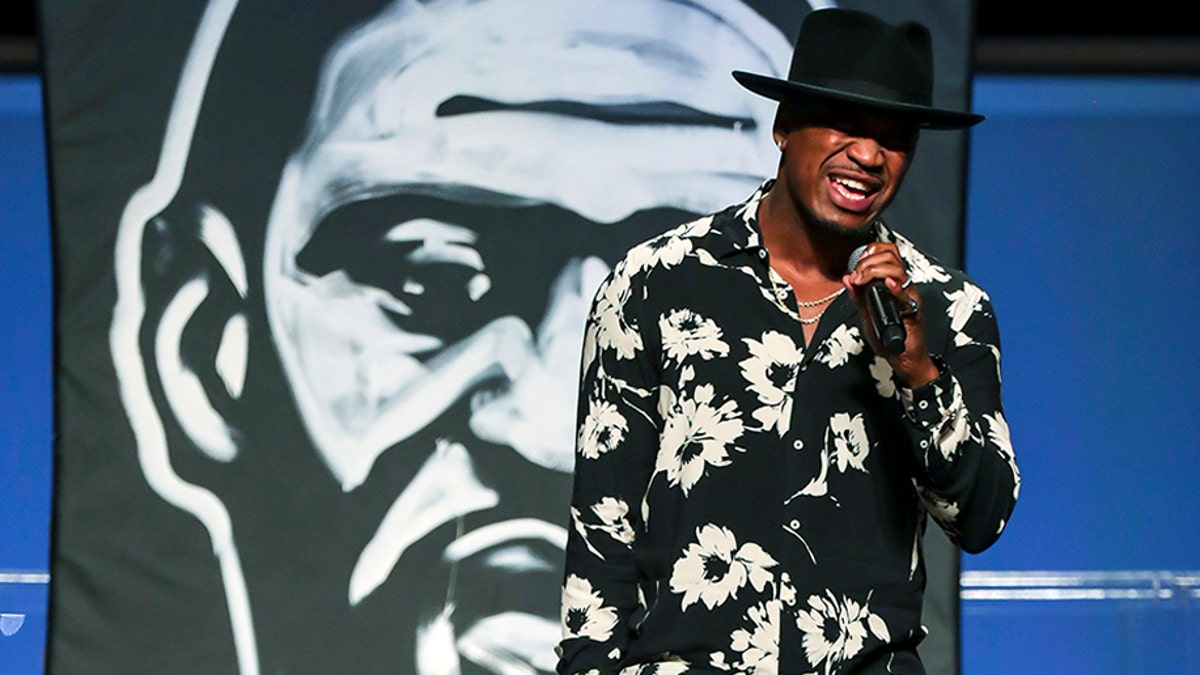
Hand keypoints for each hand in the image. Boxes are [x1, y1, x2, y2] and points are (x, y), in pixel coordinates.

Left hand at [842, 243, 938, 387]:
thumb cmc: (888, 336)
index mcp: (892, 283)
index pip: (887, 253)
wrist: (902, 356)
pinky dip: (896, 287)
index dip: (871, 251)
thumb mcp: (866, 313)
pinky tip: (887, 284)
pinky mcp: (914, 310)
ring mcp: (909, 297)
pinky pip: (907, 295)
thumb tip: (847, 278)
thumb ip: (858, 296)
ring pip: (898, 270)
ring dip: (875, 270)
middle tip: (857, 275)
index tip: (856, 264)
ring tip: (862, 280)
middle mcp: (902, 286)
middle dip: (868, 261)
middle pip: (891, 257)